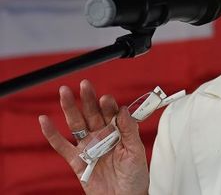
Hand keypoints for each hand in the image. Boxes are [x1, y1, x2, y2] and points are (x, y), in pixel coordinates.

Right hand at [38, 80, 148, 194]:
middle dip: (88, 99)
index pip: (111, 113)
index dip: (108, 105)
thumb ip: (130, 130)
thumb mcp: (136, 151)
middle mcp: (102, 136)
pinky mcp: (76, 161)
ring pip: (76, 124)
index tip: (105, 98)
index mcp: (118, 132)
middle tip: (84, 84)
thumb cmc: (135, 177)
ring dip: (69, 108)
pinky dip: (51, 133)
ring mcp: (88, 147)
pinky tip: (44, 120)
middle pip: (92, 113)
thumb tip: (124, 109)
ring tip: (64, 92)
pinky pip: (61, 146)